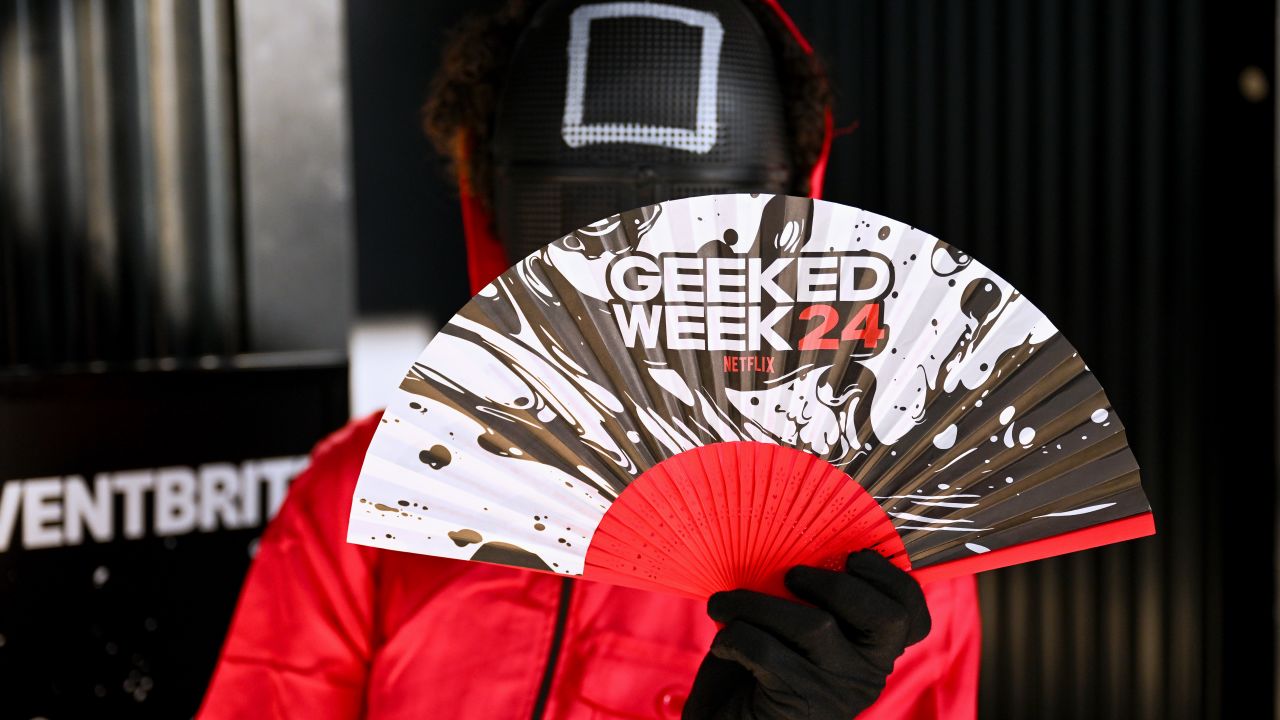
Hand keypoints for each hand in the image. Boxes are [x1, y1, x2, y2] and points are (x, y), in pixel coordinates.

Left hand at [682, 550, 931, 719]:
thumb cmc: (757, 670)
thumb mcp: (791, 633)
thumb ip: (806, 600)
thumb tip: (789, 546)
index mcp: (872, 652)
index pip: (912, 618)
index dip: (893, 579)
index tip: (854, 556)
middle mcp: (866, 676)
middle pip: (882, 617)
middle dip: (834, 583)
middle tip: (790, 576)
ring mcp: (836, 694)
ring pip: (813, 626)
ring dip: (756, 603)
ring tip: (724, 604)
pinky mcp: (799, 707)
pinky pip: (766, 651)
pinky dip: (733, 637)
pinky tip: (722, 644)